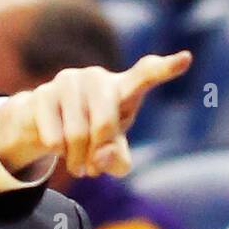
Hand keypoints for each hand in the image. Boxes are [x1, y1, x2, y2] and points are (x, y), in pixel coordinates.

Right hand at [0, 51, 191, 175]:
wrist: (43, 121)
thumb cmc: (89, 133)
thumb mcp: (111, 151)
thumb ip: (116, 160)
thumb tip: (100, 158)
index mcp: (123, 87)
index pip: (146, 75)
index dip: (165, 69)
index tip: (185, 59)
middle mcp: (98, 77)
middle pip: (105, 125)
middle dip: (97, 154)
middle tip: (92, 170)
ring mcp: (69, 81)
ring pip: (78, 135)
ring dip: (76, 160)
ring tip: (76, 164)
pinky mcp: (44, 93)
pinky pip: (54, 137)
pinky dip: (58, 153)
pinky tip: (56, 147)